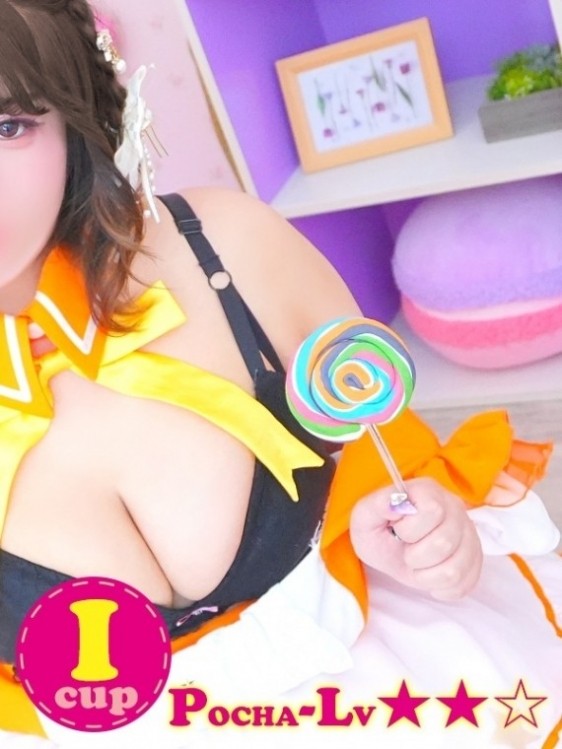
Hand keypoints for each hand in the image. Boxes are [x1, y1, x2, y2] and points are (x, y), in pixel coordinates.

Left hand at [349, 477, 482, 599]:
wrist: (392, 549)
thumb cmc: (380, 531)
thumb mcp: (365, 518)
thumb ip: (375, 505)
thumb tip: (393, 503)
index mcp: (428, 492)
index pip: (432, 511)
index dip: (410, 530)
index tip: (398, 531)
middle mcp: (454, 508)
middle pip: (445, 542)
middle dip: (415, 557)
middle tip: (406, 552)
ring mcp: (468, 533)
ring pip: (456, 569)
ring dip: (427, 576)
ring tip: (418, 566)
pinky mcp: (475, 558)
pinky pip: (466, 583)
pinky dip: (442, 588)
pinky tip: (430, 576)